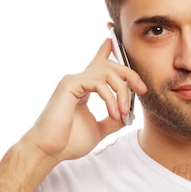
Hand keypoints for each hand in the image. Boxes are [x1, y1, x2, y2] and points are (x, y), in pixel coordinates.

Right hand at [22, 38, 146, 162]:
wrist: (49, 151)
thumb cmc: (68, 142)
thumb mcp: (99, 129)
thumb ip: (113, 120)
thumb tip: (129, 114)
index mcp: (84, 88)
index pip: (97, 63)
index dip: (106, 49)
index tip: (112, 40)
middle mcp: (77, 80)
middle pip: (109, 65)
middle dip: (130, 74)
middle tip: (142, 90)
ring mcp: (72, 80)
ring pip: (107, 71)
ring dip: (122, 92)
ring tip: (123, 112)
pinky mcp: (69, 85)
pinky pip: (98, 82)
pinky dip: (111, 97)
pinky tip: (114, 113)